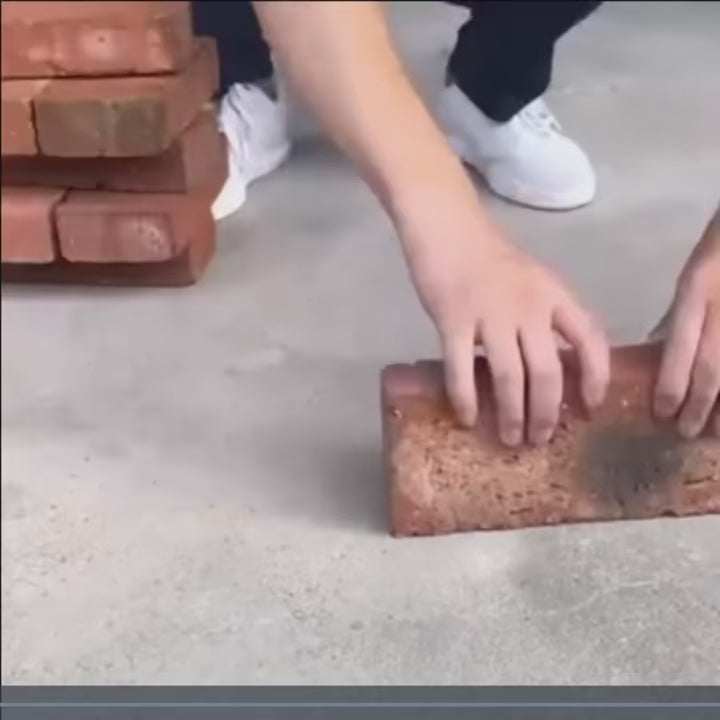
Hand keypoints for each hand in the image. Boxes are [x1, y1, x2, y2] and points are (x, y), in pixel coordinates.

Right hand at [396, 195, 609, 445]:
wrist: (448, 228)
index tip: (590, 408)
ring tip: (511, 439)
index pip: (590, 340)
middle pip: (548, 372)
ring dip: (513, 415)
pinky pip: (461, 370)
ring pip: (510, 378)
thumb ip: (548, 316)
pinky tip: (467, 419)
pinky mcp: (453, 321)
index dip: (596, 379)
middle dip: (547, 413)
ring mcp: (490, 314)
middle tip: (540, 438)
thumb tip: (555, 368)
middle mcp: (529, 307)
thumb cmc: (490, 257)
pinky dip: (466, 400)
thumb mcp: (534, 280)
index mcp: (554, 295)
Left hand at [653, 207, 719, 437]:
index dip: (672, 386)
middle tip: (687, 433)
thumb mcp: (692, 279)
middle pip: (712, 369)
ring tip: (717, 434)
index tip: (663, 412)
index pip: (681, 349)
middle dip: (699, 406)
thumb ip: (679, 318)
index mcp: (696, 294)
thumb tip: (660, 354)